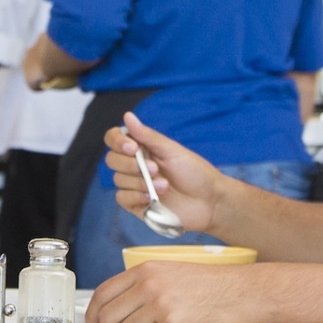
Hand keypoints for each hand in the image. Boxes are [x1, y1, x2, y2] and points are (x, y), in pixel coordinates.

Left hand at [84, 262, 269, 322]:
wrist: (244, 294)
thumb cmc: (211, 286)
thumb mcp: (172, 272)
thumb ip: (143, 285)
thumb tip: (116, 307)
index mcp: (146, 271)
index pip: (104, 294)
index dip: (91, 314)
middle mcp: (149, 287)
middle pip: (110, 317)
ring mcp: (160, 307)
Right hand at [102, 113, 226, 235]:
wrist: (210, 201)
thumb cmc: (195, 173)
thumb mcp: (172, 151)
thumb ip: (147, 136)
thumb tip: (127, 116)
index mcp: (142, 149)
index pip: (114, 140)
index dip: (117, 142)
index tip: (132, 147)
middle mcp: (135, 166)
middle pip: (112, 160)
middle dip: (130, 164)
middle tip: (155, 168)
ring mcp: (135, 186)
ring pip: (118, 180)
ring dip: (140, 182)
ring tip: (164, 185)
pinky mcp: (138, 205)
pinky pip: (122, 198)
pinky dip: (134, 196)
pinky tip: (151, 198)